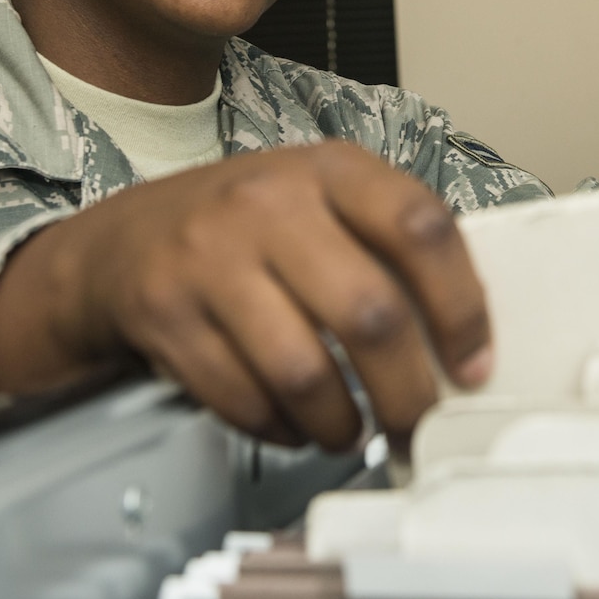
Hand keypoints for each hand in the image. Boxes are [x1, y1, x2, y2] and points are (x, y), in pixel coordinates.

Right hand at [0, 141, 490, 452]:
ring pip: (305, 372)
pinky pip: (245, 399)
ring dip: (341, 422)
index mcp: (328, 170)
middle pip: (369, 313)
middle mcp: (268, 203)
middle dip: (408, 392)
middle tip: (418, 423)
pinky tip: (292, 421)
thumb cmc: (245, 227)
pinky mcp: (166, 315)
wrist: (123, 241)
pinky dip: (281, 428)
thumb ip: (390, 248)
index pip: (420, 227)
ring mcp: (210, 258)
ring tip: (351, 428)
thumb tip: (469, 337)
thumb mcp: (321, 201)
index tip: (475, 364)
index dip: (462, 306)